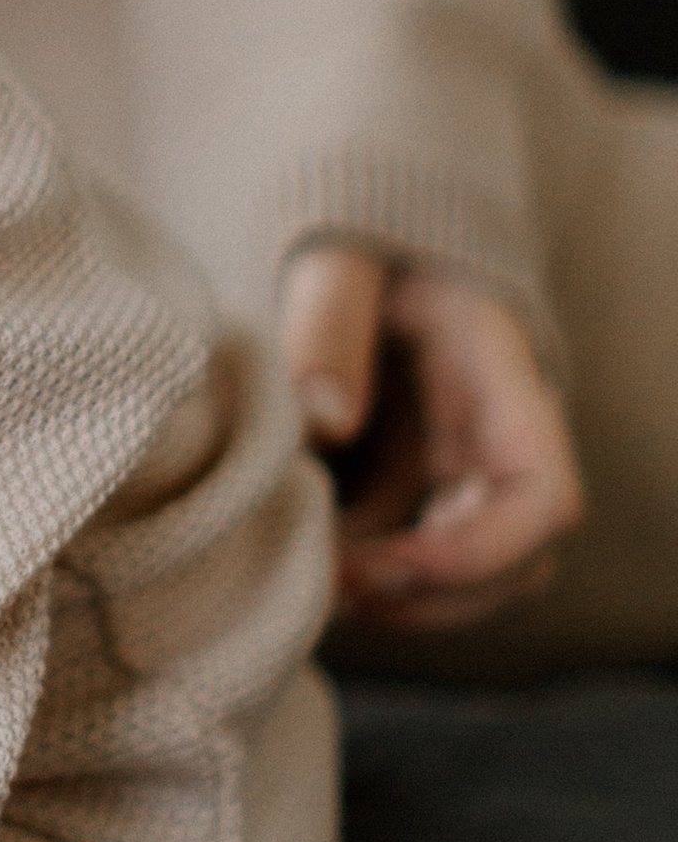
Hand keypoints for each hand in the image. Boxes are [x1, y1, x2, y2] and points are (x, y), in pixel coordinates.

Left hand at [278, 245, 583, 632]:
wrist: (356, 245)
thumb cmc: (357, 242)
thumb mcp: (339, 258)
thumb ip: (329, 321)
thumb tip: (326, 422)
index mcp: (499, 378)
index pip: (544, 494)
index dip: (481, 553)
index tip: (387, 566)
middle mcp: (496, 437)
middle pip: (515, 562)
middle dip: (430, 596)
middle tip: (329, 587)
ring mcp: (461, 467)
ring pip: (467, 576)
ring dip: (396, 599)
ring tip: (306, 581)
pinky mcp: (417, 484)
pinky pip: (409, 554)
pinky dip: (363, 574)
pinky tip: (298, 553)